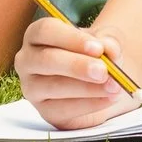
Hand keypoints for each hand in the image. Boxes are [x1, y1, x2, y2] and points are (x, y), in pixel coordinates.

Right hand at [14, 14, 141, 130]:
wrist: (97, 81)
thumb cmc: (93, 54)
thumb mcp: (103, 41)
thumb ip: (108, 41)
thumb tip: (108, 49)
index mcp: (37, 34)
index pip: (46, 31)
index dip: (72, 39)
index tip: (98, 48)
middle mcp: (28, 59)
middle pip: (47, 60)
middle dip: (77, 66)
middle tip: (103, 71)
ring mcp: (32, 87)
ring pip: (54, 87)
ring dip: (87, 88)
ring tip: (114, 86)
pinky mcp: (44, 110)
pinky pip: (63, 109)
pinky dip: (89, 104)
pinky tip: (108, 99)